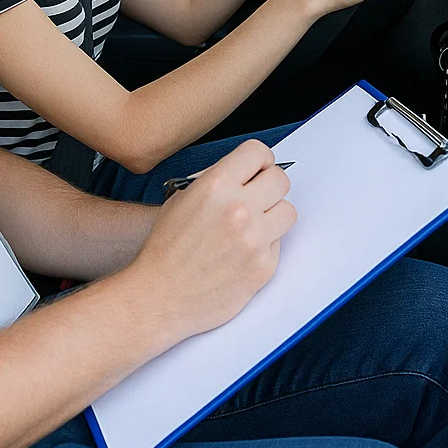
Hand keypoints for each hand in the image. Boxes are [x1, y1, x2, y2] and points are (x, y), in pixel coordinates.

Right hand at [129, 140, 295, 340]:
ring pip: (288, 211)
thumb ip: (216, 182)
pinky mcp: (263, 267)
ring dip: (273, 215)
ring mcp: (254, 238)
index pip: (258, 152)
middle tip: (259, 196)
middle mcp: (238, 208)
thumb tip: (246, 174)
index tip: (258, 168)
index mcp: (215, 185)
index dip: (260, 160)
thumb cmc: (167, 248)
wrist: (160, 295)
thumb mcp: (182, 199)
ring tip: (253, 225)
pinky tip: (242, 252)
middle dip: (270, 185)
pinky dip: (265, 246)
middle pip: (280, 179)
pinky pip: (279, 244)